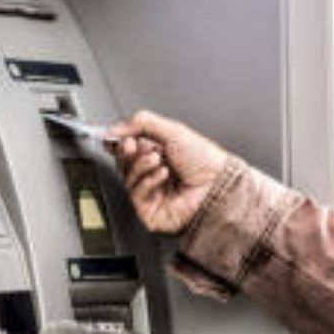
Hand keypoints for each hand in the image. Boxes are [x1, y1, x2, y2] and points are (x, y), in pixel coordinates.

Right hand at [105, 110, 228, 234]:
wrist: (218, 183)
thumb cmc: (205, 159)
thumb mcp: (173, 130)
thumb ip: (142, 123)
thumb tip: (114, 129)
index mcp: (158, 153)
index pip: (128, 149)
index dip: (121, 143)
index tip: (122, 138)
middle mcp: (154, 172)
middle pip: (125, 163)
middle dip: (128, 153)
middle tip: (134, 146)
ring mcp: (152, 192)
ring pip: (128, 178)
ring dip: (141, 165)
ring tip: (157, 159)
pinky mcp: (150, 210)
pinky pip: (136, 194)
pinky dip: (148, 181)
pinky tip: (162, 174)